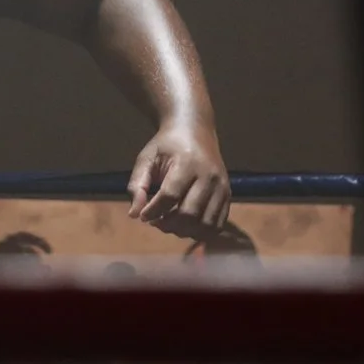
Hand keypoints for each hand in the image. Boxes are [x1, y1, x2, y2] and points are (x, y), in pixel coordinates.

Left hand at [126, 121, 231, 240]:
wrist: (195, 131)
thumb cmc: (167, 145)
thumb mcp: (147, 158)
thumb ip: (138, 184)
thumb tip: (134, 215)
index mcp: (187, 163)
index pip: (170, 196)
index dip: (153, 211)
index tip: (143, 216)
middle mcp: (209, 176)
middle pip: (189, 214)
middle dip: (168, 224)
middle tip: (156, 222)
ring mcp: (222, 187)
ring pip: (204, 224)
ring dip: (184, 231)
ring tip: (170, 223)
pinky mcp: (228, 195)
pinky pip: (217, 225)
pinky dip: (201, 232)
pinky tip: (186, 226)